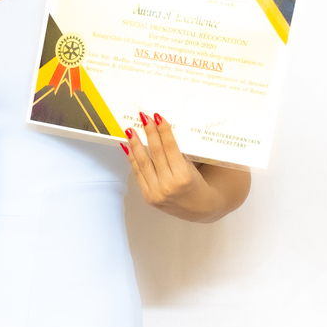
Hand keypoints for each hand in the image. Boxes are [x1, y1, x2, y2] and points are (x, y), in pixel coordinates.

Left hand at [121, 112, 249, 222]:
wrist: (199, 208)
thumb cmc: (198, 184)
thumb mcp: (193, 168)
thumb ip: (179, 154)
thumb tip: (162, 131)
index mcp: (183, 177)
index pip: (170, 148)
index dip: (163, 131)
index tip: (157, 117)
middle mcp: (169, 185)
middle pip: (156, 153)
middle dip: (149, 133)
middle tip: (143, 118)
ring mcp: (157, 192)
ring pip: (144, 163)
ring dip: (135, 144)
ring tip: (130, 130)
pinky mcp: (149, 197)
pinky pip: (139, 174)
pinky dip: (132, 159)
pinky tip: (128, 147)